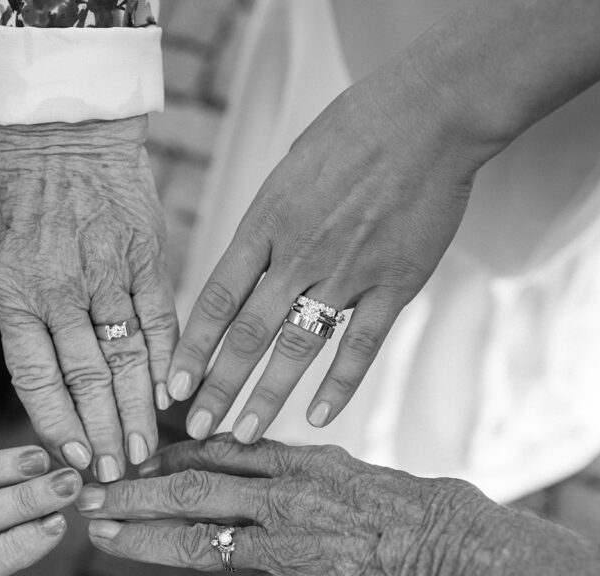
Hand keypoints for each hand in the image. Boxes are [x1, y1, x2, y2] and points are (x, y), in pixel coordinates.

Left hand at [0, 116, 177, 481]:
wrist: (66, 135)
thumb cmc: (32, 207)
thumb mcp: (8, 266)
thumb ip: (31, 326)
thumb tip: (58, 396)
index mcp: (16, 294)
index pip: (37, 379)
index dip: (58, 426)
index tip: (75, 461)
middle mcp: (61, 289)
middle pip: (86, 379)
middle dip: (104, 434)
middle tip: (117, 475)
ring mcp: (108, 272)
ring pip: (127, 359)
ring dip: (139, 411)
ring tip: (147, 451)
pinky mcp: (149, 255)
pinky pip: (163, 320)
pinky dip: (171, 362)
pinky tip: (176, 396)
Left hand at [75, 436, 501, 575]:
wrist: (465, 560)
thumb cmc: (420, 512)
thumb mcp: (355, 471)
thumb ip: (301, 464)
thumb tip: (260, 455)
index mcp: (300, 463)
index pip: (217, 451)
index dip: (167, 455)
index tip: (133, 458)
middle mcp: (285, 499)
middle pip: (191, 489)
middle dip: (135, 490)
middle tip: (90, 492)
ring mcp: (288, 550)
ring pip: (196, 541)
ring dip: (141, 539)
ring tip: (99, 536)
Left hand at [166, 68, 489, 442]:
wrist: (427, 115)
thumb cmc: (351, 133)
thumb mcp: (288, 171)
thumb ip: (266, 226)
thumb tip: (246, 268)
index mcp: (266, 222)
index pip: (217, 299)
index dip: (192, 348)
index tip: (172, 386)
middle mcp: (300, 254)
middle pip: (248, 335)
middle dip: (218, 387)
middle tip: (195, 429)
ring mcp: (348, 273)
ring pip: (298, 348)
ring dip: (267, 397)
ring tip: (243, 434)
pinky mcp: (395, 284)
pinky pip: (361, 346)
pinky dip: (339, 385)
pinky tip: (318, 417)